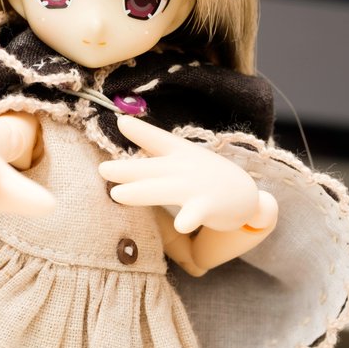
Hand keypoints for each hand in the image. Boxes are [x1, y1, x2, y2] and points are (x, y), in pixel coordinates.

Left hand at [98, 116, 260, 232]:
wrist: (246, 196)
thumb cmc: (205, 176)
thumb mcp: (181, 156)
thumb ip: (153, 144)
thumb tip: (122, 123)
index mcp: (179, 153)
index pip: (158, 139)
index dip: (140, 130)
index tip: (121, 122)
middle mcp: (185, 167)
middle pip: (152, 168)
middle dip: (127, 169)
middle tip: (102, 170)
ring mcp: (197, 186)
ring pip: (165, 190)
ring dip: (141, 191)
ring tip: (117, 195)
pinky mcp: (209, 207)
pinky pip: (196, 213)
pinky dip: (189, 218)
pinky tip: (181, 226)